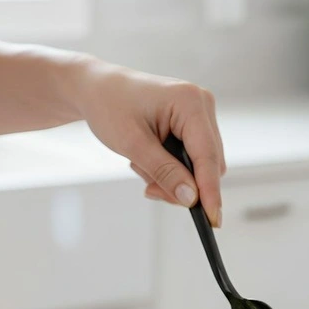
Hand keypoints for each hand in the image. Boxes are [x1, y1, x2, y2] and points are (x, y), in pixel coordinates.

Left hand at [73, 60, 225, 226]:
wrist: (96, 89)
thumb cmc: (110, 106)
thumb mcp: (133, 144)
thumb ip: (164, 172)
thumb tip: (191, 198)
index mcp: (190, 102)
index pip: (208, 156)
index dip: (210, 191)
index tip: (212, 219)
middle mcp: (201, 105)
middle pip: (208, 164)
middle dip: (182, 185)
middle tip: (150, 190)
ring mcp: (198, 114)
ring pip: (200, 165)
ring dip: (172, 177)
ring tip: (140, 166)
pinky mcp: (191, 124)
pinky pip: (191, 158)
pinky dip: (170, 169)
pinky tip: (148, 161)